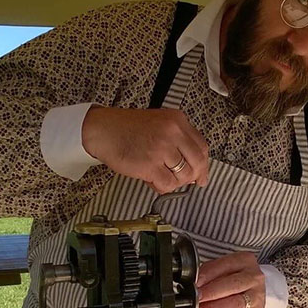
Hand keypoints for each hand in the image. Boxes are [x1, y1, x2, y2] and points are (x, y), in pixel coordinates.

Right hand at [82, 107, 208, 192]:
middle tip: (188, 182)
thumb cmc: (127, 128)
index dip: (204, 164)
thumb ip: (178, 140)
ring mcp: (162, 148)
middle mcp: (172, 132)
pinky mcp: (150, 164)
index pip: (202, 146)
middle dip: (194, 176)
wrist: (103, 130)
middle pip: (197, 162)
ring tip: (161, 177)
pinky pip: (167, 184)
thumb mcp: (159, 123)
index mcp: (177, 120)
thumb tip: (195, 168)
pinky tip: (152, 180)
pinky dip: (161, 187)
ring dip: (174, 182)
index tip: (201, 174)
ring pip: (184, 176)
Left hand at [196, 252, 264, 307]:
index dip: (207, 276)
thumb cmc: (233, 277)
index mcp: (244, 261)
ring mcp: (257, 296)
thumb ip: (208, 273)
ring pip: (235, 304)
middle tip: (196, 300)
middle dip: (210, 294)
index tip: (194, 284)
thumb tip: (194, 284)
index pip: (224, 266)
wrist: (252, 288)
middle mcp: (254, 277)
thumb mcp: (221, 268)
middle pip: (232, 286)